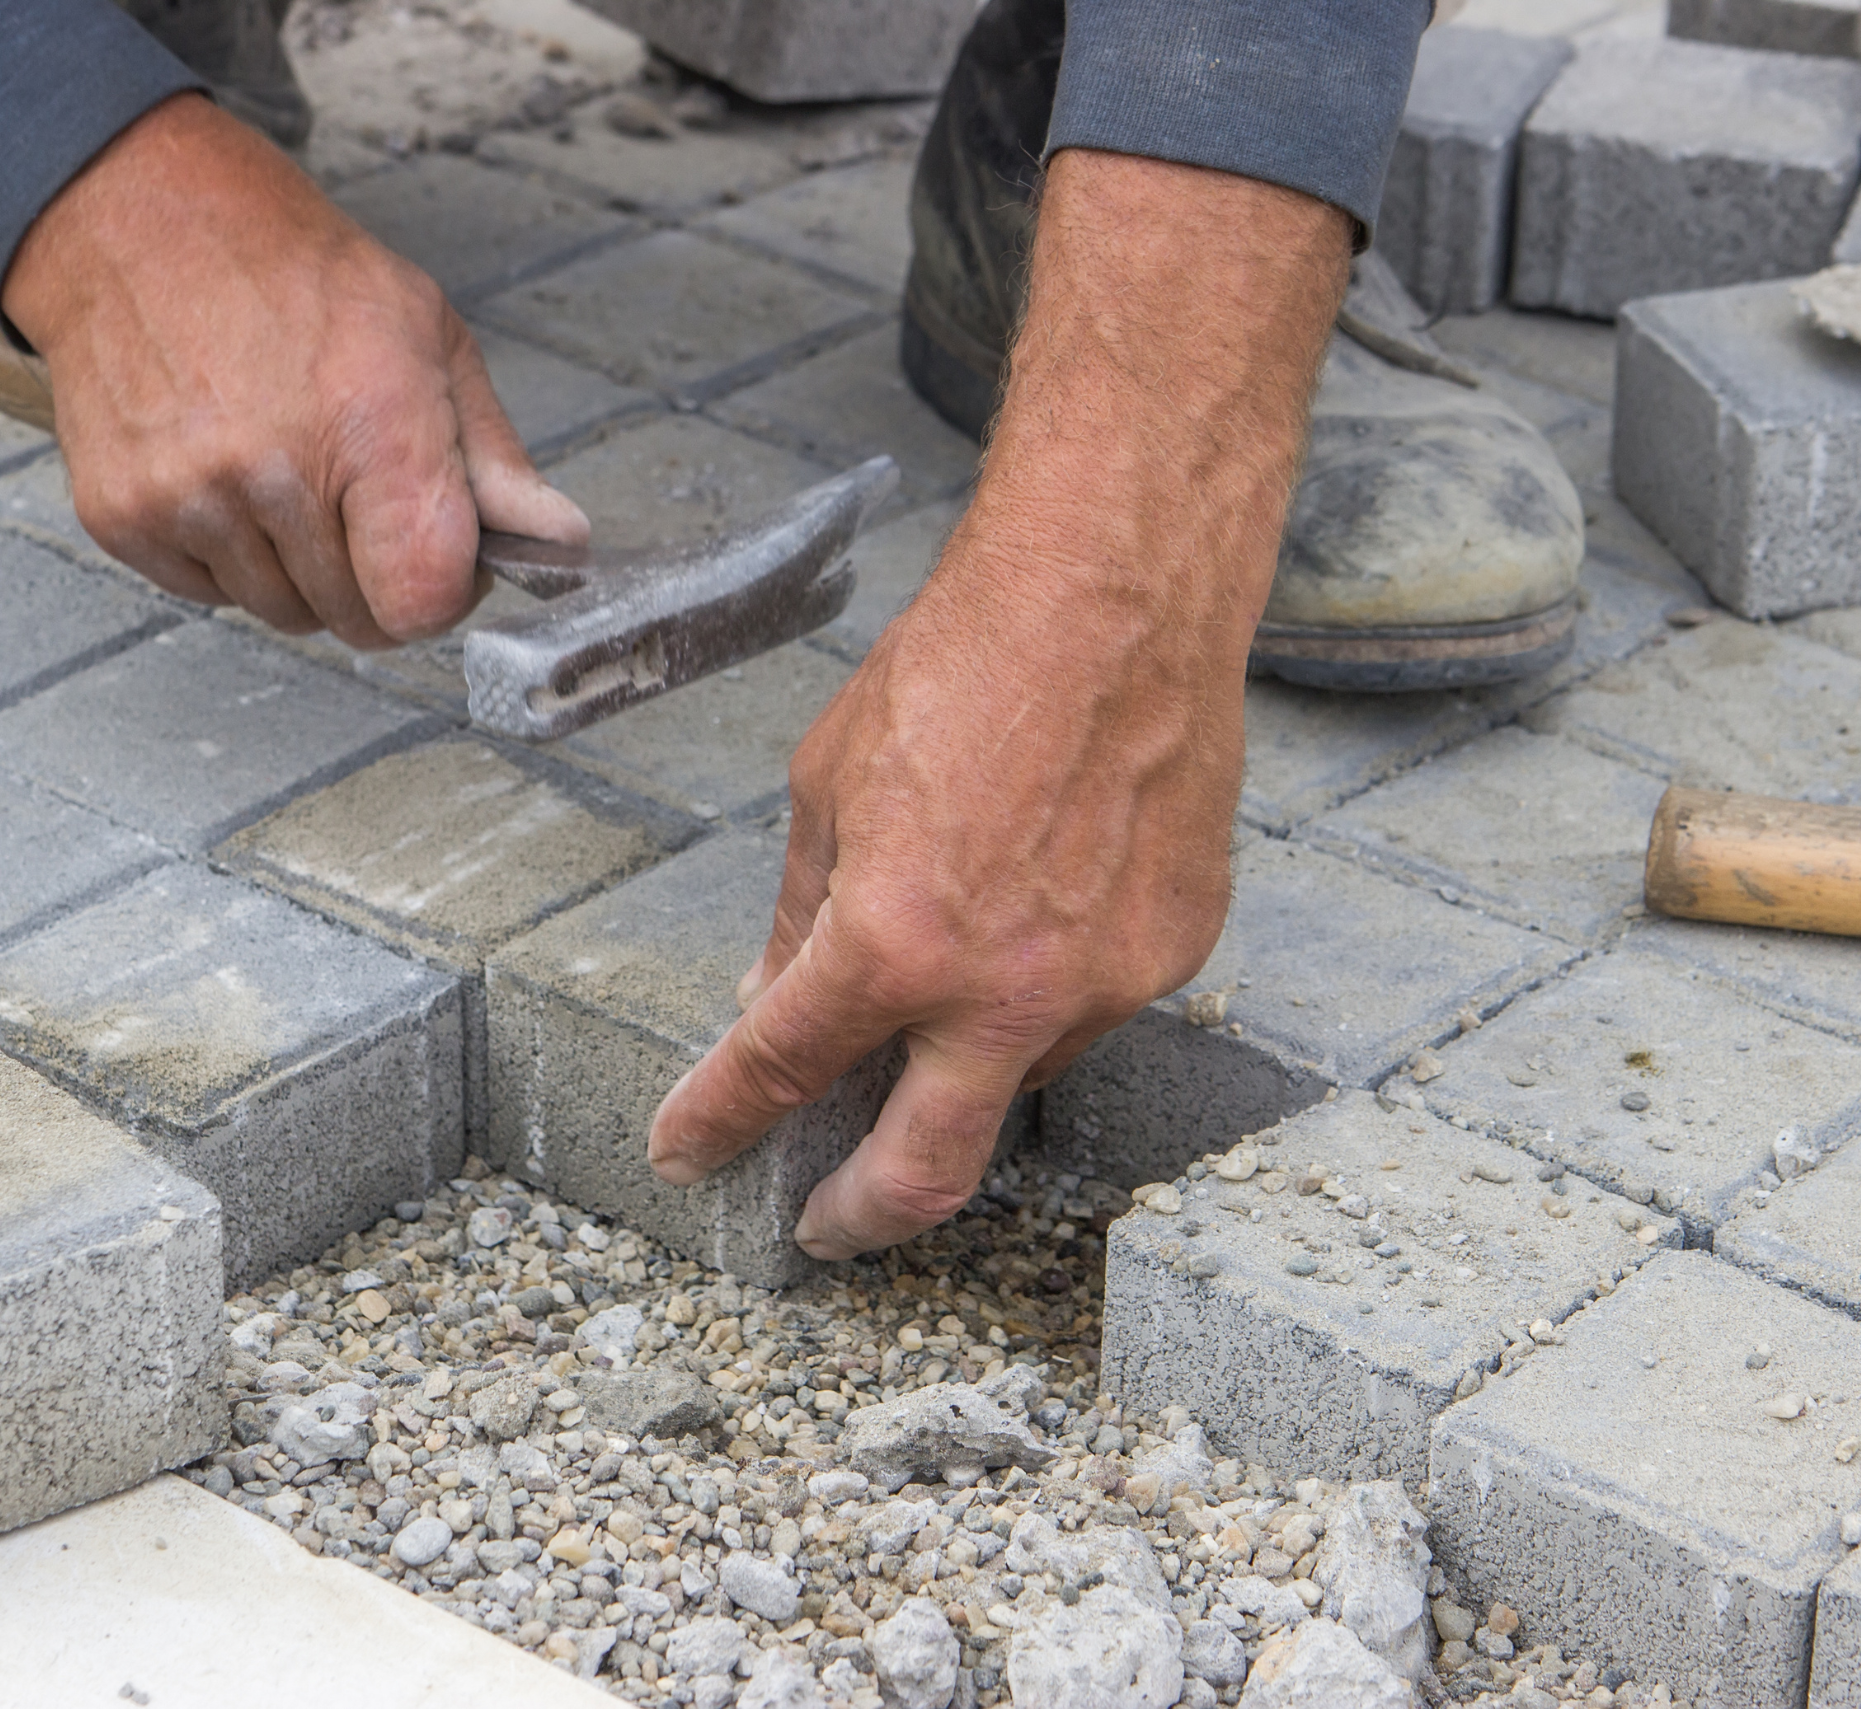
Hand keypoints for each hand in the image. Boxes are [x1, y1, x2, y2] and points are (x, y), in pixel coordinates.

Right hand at [0, 95, 585, 647]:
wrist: (138, 217)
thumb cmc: (290, 272)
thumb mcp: (426, 334)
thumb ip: (492, 456)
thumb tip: (560, 541)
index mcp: (370, 423)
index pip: (421, 601)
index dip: (442, 595)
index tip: (435, 558)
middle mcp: (273, 469)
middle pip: (354, 619)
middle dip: (371, 577)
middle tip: (355, 495)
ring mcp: (186, 497)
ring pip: (280, 613)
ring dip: (297, 568)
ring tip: (285, 470)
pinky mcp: (120, 515)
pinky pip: (205, 594)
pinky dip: (225, 556)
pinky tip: (225, 475)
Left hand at [646, 150, 1351, 1257]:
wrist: (1118, 599)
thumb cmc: (963, 666)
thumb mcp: (830, 786)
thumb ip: (803, 917)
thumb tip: (774, 1002)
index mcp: (892, 944)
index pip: (778, 1072)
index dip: (716, 1124)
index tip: (688, 1149)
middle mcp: (1004, 992)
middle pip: (925, 1173)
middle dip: (859, 1218)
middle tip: (823, 1226)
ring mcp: (1102, 985)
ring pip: (1013, 1081)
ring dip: (959, 1072)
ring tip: (938, 1000)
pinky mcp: (1172, 955)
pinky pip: (1087, 1012)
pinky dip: (1036, 997)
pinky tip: (1028, 916)